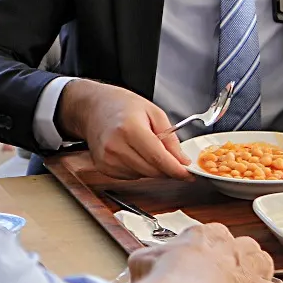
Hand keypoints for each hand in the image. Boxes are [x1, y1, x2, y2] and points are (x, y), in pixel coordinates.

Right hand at [57, 79, 189, 179]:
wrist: (93, 107)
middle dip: (167, 168)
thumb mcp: (153, 112)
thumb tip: (182, 161)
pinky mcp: (103, 167)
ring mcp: (107, 159)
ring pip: (143, 176)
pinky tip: (133, 152)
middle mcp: (116, 147)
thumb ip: (170, 138)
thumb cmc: (121, 106)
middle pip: (152, 171)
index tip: (188, 174)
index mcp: (130, 129)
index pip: (158, 158)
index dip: (176, 170)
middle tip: (172, 157)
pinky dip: (138, 168)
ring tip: (144, 146)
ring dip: (151, 167)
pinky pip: (131, 176)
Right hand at [128, 223, 282, 282]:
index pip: (210, 234)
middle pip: (241, 244)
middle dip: (237, 257)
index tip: (201, 262)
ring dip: (260, 271)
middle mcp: (227, 245)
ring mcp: (244, 265)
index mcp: (200, 235)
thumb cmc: (163, 275)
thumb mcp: (142, 260)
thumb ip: (147, 261)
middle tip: (226, 274)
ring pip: (262, 260)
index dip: (208, 248)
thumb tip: (143, 268)